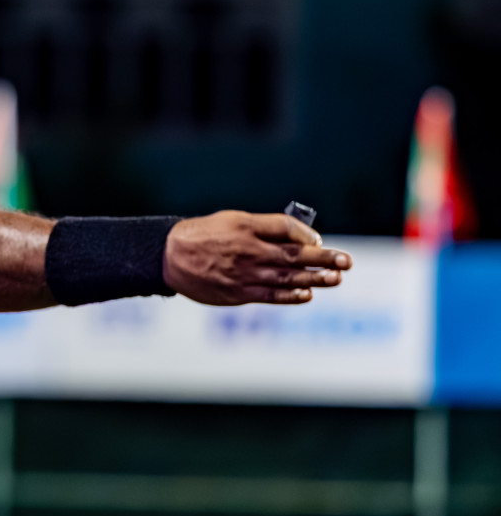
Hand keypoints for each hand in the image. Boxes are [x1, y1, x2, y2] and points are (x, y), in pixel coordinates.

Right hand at [163, 210, 351, 304]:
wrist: (169, 256)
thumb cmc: (204, 235)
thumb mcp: (233, 219)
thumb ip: (265, 227)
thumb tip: (301, 239)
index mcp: (247, 228)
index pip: (285, 230)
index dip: (307, 237)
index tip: (321, 243)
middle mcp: (248, 251)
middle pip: (292, 255)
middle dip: (322, 259)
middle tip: (346, 262)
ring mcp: (243, 274)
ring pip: (285, 277)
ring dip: (314, 279)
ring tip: (336, 279)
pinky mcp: (237, 293)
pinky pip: (269, 295)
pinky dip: (289, 295)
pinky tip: (306, 294)